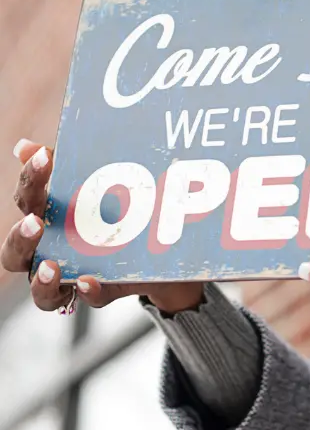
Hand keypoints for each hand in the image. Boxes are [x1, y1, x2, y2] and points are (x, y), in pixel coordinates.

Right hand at [0, 140, 203, 313]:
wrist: (161, 246)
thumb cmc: (114, 211)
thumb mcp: (97, 185)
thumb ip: (66, 165)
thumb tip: (25, 147)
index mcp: (45, 217)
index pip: (27, 199)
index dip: (31, 179)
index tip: (45, 158)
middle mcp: (47, 252)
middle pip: (14, 252)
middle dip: (21, 238)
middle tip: (35, 222)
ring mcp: (72, 276)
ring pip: (41, 289)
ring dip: (41, 279)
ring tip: (51, 266)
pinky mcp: (104, 290)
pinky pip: (91, 298)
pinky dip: (89, 292)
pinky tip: (90, 281)